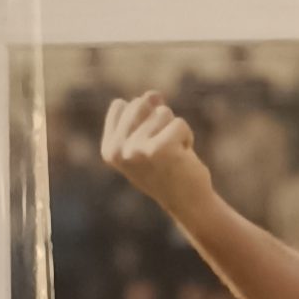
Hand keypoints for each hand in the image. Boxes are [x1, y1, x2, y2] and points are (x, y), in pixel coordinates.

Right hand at [102, 92, 214, 220]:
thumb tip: (153, 94)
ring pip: (163, 112)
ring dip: (175, 131)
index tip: (148, 145)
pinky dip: (187, 137)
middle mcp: (118, 150)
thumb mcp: (151, 137)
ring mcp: (137, 149)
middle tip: (164, 150)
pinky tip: (184, 158)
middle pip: (141, 103)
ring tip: (174, 155)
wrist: (189, 204)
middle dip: (159, 120)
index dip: (142, 118)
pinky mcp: (160, 149)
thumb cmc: (169, 169)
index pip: (121, 105)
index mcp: (109, 148)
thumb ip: (147, 111)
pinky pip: (180, 123)